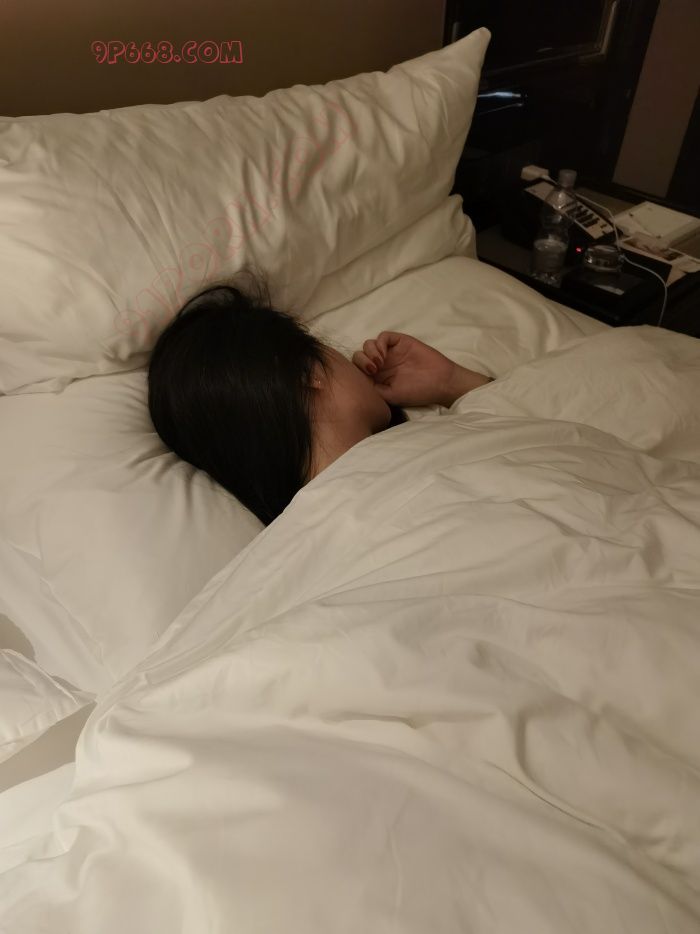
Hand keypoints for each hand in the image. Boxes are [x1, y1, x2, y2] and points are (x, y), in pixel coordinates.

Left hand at [352, 331, 491, 407]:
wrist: (441, 382)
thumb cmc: (418, 392)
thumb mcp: (391, 396)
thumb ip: (374, 388)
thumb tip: (358, 381)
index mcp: (377, 378)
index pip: (357, 370)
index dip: (356, 371)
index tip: (367, 378)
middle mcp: (381, 364)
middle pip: (359, 356)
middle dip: (361, 361)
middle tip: (374, 370)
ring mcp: (390, 352)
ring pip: (368, 345)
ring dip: (369, 352)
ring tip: (379, 363)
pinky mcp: (400, 342)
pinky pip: (383, 337)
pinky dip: (378, 343)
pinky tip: (383, 355)